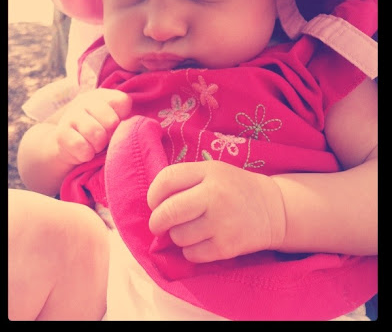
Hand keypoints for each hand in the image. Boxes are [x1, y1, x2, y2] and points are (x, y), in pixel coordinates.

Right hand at [55, 88, 131, 164]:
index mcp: (103, 96)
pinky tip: (85, 151)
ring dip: (99, 146)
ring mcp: (71, 115)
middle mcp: (86, 101)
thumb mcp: (115, 122)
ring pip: (96, 134)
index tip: (116, 124)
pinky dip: (86, 154)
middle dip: (111, 135)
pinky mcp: (61, 132)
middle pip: (111, 121)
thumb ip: (125, 120)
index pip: (122, 102)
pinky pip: (81, 146)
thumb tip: (127, 131)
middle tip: (105, 138)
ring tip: (96, 146)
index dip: (123, 118)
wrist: (70, 146)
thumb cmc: (100, 132)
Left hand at [148, 161, 285, 262]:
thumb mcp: (212, 171)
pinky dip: (191, 250)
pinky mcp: (227, 247)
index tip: (155, 202)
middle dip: (156, 221)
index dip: (153, 194)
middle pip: (167, 212)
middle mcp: (215, 195)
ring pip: (177, 236)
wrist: (273, 209)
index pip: (166, 180)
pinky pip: (191, 254)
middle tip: (159, 224)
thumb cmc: (234, 188)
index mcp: (209, 172)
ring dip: (178, 235)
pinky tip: (203, 240)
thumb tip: (153, 203)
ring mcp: (222, 223)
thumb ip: (184, 180)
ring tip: (191, 228)